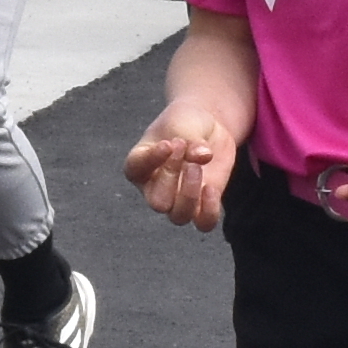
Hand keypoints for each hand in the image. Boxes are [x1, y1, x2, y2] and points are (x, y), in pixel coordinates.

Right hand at [122, 99, 240, 227]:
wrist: (206, 126)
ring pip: (178, 217)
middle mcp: (155, 187)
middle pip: (157, 202)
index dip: (151, 160)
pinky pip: (204, 223)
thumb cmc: (184, 123)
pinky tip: (212, 187)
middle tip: (182, 150)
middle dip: (171, 177)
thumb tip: (204, 156)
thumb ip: (190, 139)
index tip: (167, 143)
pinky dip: (209, 210)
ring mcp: (179, 198)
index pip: (135, 169)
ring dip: (190, 195)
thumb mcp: (183, 123)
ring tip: (197, 166)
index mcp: (140, 165)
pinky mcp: (203, 204)